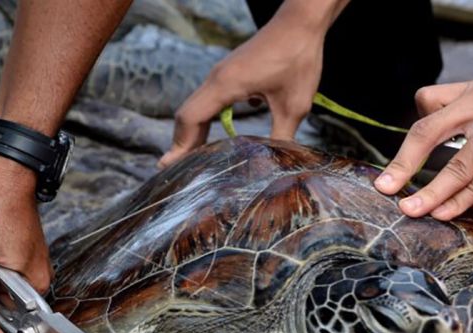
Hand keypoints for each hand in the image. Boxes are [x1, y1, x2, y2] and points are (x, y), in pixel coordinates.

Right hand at [157, 5, 326, 167]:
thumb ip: (281, 137)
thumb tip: (275, 165)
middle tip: (177, 169)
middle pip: (187, 114)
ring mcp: (222, 74)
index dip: (180, 145)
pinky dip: (206, 120)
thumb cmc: (298, 58)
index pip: (190, 119)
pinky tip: (217, 136)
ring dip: (194, 131)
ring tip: (194, 156)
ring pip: (197, 106)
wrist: (302, 21)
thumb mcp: (294, 105)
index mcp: (225, 85)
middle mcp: (216, 78)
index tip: (170, 166)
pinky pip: (209, 99)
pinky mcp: (230, 72)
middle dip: (182, 142)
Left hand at [374, 81, 472, 219]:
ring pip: (460, 166)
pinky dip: (467, 200)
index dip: (403, 153)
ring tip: (417, 212)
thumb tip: (444, 185)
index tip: (384, 181)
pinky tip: (450, 211)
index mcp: (471, 95)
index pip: (425, 117)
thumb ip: (464, 142)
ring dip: (436, 194)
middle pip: (428, 134)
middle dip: (405, 167)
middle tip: (388, 193)